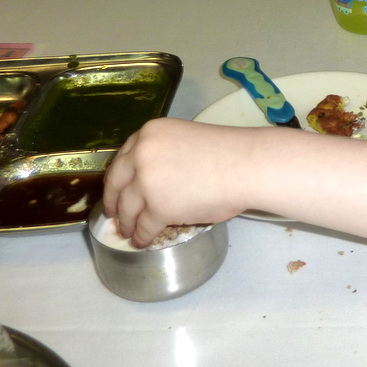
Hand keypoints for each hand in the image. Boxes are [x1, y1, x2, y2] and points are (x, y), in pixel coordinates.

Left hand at [103, 118, 249, 247]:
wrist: (245, 165)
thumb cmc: (226, 151)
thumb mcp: (185, 139)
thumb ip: (164, 153)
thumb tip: (152, 179)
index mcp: (150, 133)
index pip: (123, 157)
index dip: (119, 177)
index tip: (118, 188)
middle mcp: (142, 154)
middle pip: (116, 183)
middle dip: (113, 202)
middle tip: (114, 214)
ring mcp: (147, 182)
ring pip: (127, 208)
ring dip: (127, 223)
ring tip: (129, 232)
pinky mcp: (157, 208)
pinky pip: (144, 227)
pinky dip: (142, 236)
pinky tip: (143, 240)